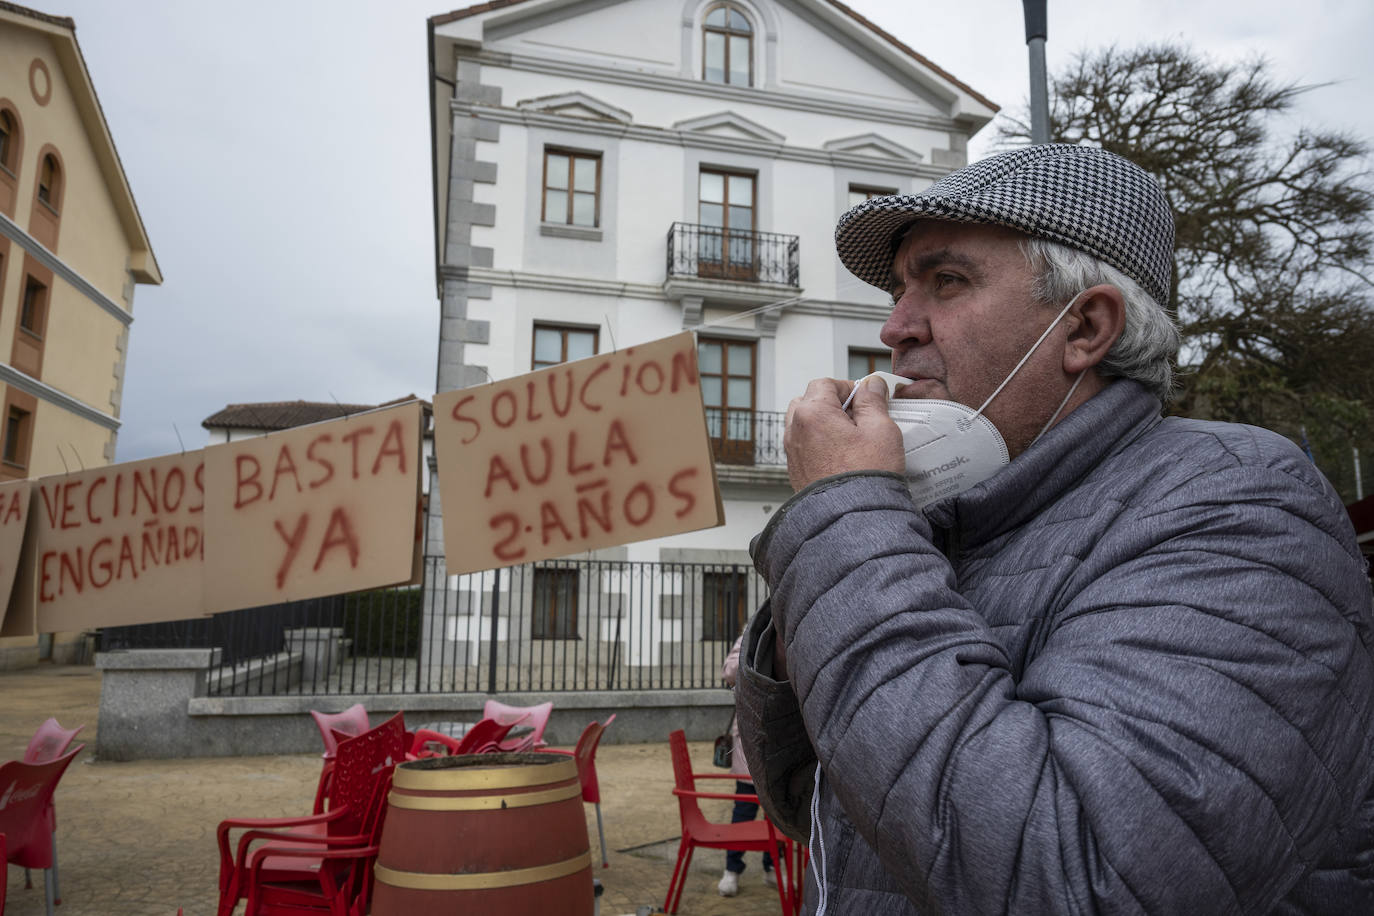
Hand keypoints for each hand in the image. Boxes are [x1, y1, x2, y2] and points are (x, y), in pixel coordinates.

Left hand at [783, 376, 903, 490]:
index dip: (847, 388)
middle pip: (808, 401)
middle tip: (857, 418)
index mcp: (812, 413)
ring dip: (823, 424)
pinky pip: (803, 447)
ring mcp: (792, 452)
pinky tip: (840, 457)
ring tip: (849, 439)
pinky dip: (818, 444)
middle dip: (831, 404)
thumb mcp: (881, 429)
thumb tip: (871, 385)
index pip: (824, 384)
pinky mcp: (794, 472)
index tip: (864, 399)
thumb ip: (873, 401)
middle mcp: (795, 430)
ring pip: (803, 425)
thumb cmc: (866, 475)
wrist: (851, 519)